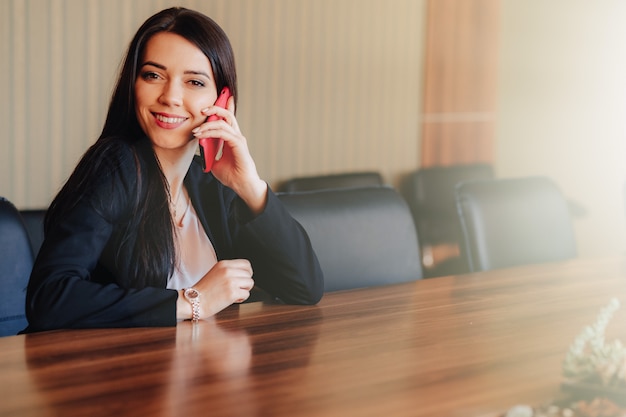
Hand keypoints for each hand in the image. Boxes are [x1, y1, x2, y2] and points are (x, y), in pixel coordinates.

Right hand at [192, 259, 254, 317]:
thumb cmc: (204, 290)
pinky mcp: (232, 293)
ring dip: (244, 290)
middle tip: (236, 288)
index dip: (247, 272)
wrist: (194, 301)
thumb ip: (229, 270)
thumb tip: (244, 273)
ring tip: (233, 293)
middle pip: (249, 274)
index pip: (246, 264)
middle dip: (245, 283)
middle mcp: (228, 270)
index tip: (242, 279)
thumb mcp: (216, 272)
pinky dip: (241, 299)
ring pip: (250, 283)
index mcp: (224, 264)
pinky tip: (231, 299)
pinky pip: (246, 294)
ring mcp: (230, 281)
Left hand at [193, 97, 266, 213]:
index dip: (221, 108)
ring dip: (208, 123)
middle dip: (215, 107)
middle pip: (227, 114)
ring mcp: (238, 139)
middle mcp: (236, 136)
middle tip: (202, 109)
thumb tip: (199, 148)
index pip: (227, 119)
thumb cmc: (231, 175)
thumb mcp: (215, 163)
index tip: (208, 105)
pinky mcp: (238, 144)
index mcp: (232, 138)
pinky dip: (211, 132)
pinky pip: (223, 133)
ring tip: (196, 130)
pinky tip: (202, 135)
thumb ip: (209, 153)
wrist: (241, 185)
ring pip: (223, 121)